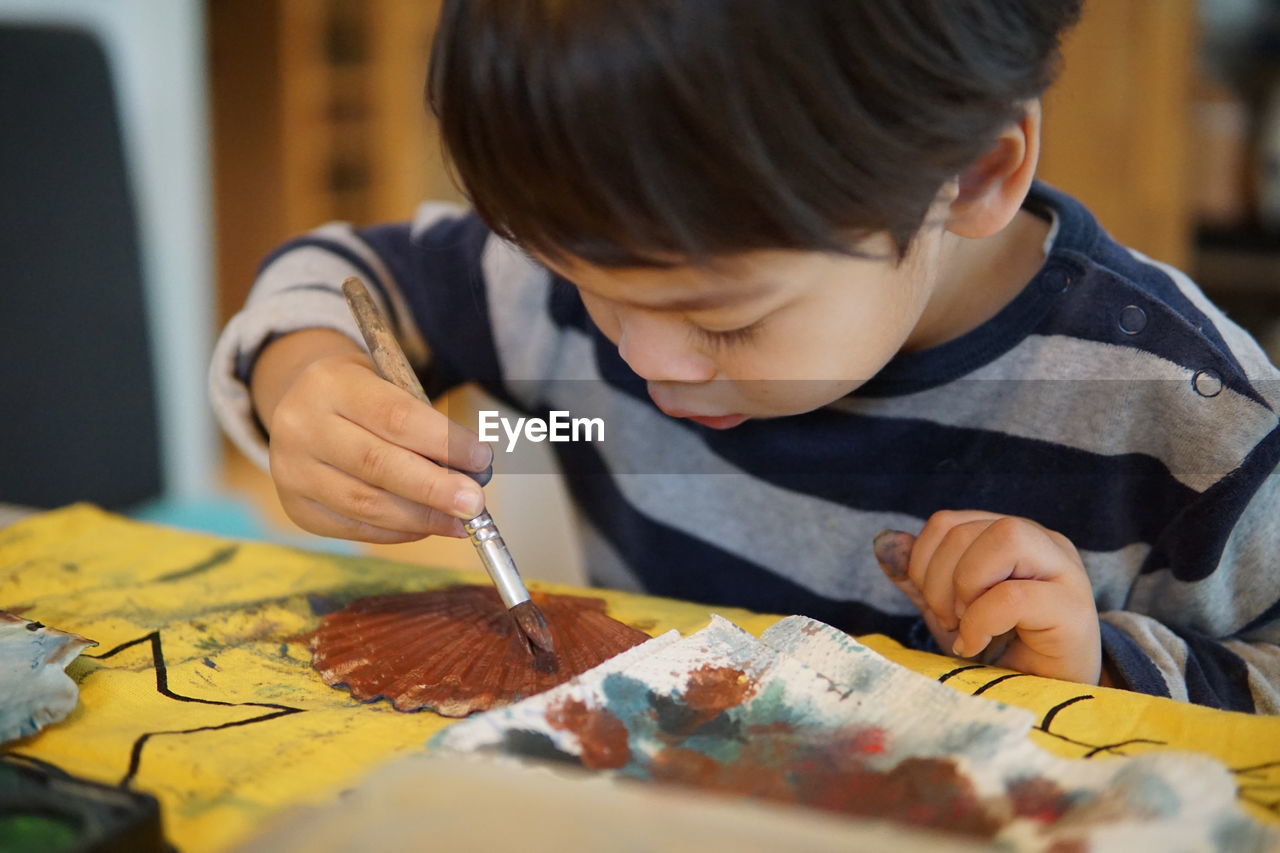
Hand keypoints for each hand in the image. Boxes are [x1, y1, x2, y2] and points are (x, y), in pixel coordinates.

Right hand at [254, 332, 492, 542]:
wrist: (302, 404)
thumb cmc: (361, 394)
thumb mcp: (388, 383)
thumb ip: (424, 423)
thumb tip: (470, 474)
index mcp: (330, 383)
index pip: (395, 417)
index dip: (443, 442)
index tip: (481, 459)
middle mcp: (301, 426)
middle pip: (378, 464)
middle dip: (434, 488)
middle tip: (475, 503)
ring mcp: (292, 471)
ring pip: (365, 504)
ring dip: (422, 518)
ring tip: (460, 521)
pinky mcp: (296, 507)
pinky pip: (354, 528)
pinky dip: (398, 532)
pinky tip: (427, 527)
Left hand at [874, 511, 1101, 684]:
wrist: (1048, 699)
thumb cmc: (1002, 651)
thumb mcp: (950, 611)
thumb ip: (919, 577)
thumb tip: (884, 541)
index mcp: (1012, 536)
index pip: (948, 522)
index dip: (922, 560)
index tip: (932, 604)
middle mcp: (1043, 542)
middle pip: (968, 529)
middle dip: (938, 580)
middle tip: (947, 621)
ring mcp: (1063, 571)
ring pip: (1004, 537)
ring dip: (965, 587)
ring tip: (965, 626)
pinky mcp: (1073, 608)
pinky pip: (1014, 595)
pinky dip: (980, 622)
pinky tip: (975, 645)